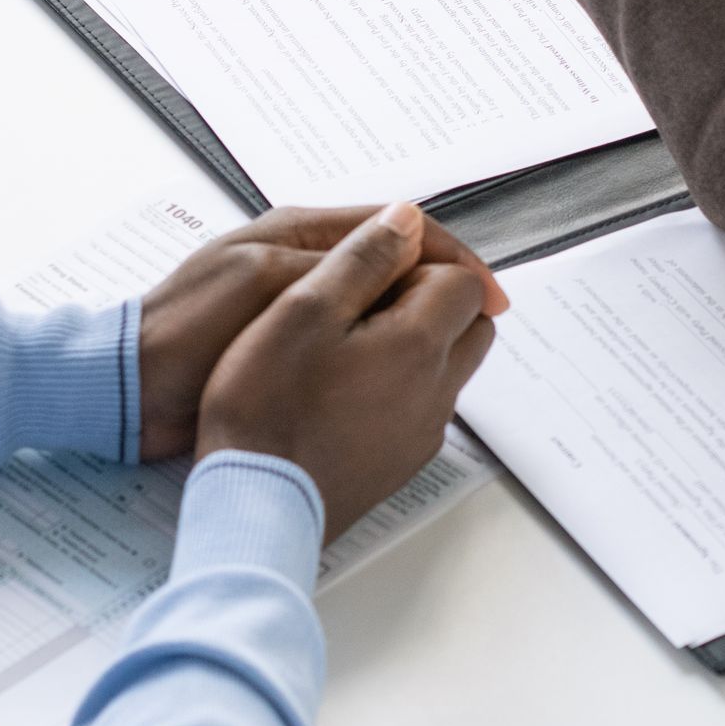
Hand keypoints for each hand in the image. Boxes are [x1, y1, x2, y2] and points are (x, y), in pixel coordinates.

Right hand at [193, 204, 500, 540]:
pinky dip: (399, 387)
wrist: (255, 504)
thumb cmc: (268, 407)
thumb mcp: (302, 308)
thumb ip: (361, 258)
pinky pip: (420, 408)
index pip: (464, 281)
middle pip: (469, 324)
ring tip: (347, 343)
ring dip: (417, 344)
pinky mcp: (400, 463)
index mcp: (419, 344)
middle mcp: (436, 391)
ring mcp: (421, 433)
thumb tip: (406, 220)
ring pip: (446, 368)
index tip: (375, 267)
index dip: (422, 263)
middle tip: (367, 300)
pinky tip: (341, 390)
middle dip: (433, 300)